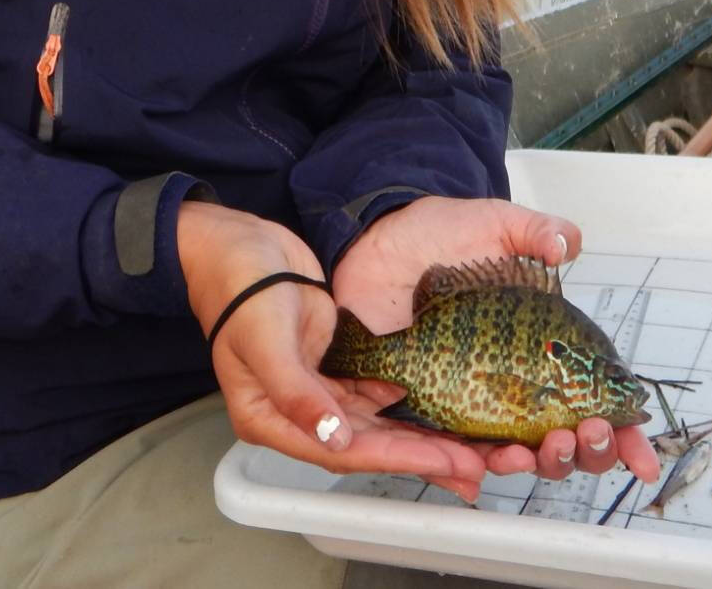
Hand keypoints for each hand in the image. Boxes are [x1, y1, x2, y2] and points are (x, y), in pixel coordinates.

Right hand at [175, 202, 487, 500]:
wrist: (239, 244)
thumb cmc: (238, 288)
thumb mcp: (264, 340)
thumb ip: (296, 393)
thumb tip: (332, 438)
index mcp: (269, 419)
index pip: (343, 451)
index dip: (396, 459)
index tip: (444, 461)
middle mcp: (297, 413)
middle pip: (366, 446)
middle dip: (420, 456)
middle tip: (473, 467)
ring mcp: (318, 389)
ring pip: (376, 424)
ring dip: (418, 437)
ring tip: (467, 449)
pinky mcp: (334, 364)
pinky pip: (375, 394)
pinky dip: (406, 403)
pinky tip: (440, 408)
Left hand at [329, 196, 662, 487]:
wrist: (375, 241)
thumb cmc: (438, 233)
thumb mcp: (495, 223)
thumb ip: (536, 232)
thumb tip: (568, 244)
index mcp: (545, 345)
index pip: (596, 398)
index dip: (624, 433)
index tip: (641, 457)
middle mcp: (517, 379)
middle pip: (567, 438)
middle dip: (587, 450)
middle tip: (585, 432)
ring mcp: (476, 398)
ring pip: (520, 453)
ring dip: (537, 464)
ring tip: (537, 449)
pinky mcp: (431, 407)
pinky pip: (456, 450)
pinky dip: (471, 469)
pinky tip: (479, 470)